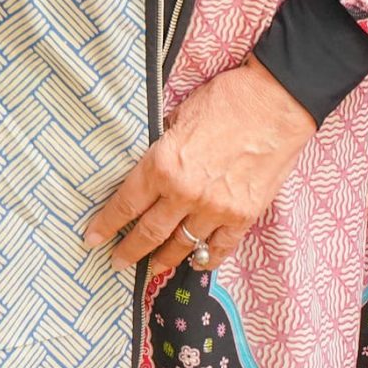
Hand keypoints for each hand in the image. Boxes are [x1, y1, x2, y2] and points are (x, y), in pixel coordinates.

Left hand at [85, 61, 315, 269]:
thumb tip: (151, 164)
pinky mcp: (244, 216)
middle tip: (116, 262)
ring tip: (151, 267)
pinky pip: (220, 247)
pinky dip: (205, 258)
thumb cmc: (225, 100)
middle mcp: (185, 193)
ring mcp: (216, 208)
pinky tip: (195, 262)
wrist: (275, 103)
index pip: (126, 204)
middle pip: (149, 232)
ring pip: (182, 245)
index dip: (106, 225)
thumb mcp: (177, 116)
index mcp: (162, 165)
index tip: (92, 238)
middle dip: (129, 251)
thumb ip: (162, 147)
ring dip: (164, 259)